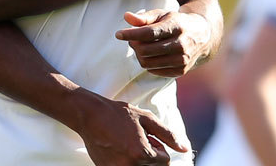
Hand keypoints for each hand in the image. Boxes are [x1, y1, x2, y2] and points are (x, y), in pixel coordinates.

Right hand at [72, 91, 187, 165]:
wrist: (90, 116)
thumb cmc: (119, 114)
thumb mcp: (147, 119)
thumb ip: (168, 135)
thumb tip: (185, 149)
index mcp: (143, 153)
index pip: (164, 161)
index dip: (158, 147)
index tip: (147, 137)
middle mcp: (131, 165)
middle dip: (150, 156)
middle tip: (138, 140)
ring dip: (139, 161)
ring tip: (129, 145)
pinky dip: (126, 162)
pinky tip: (119, 150)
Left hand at [115, 9, 211, 77]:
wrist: (202, 36)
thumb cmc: (177, 22)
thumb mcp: (162, 15)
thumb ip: (144, 17)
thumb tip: (126, 17)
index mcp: (176, 26)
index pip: (149, 33)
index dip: (131, 34)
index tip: (118, 34)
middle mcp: (181, 44)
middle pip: (147, 50)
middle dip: (134, 45)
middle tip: (132, 39)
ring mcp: (182, 59)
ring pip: (149, 63)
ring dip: (139, 55)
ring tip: (140, 47)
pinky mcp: (181, 70)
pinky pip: (155, 71)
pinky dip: (148, 64)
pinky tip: (150, 55)